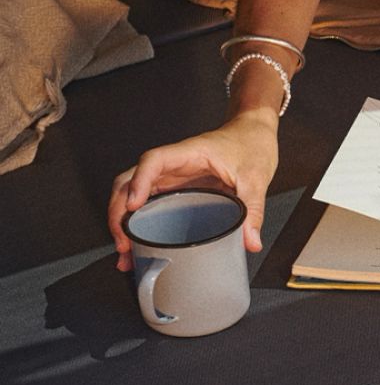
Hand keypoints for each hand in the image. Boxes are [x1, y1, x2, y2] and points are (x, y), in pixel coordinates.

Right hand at [108, 111, 279, 270]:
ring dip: (123, 220)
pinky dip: (139, 223)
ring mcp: (172, 176)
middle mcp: (174, 164)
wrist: (255, 133)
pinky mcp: (177, 188)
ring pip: (134, 193)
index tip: (132, 206)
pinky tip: (139, 245)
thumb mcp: (256, 178)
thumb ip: (253, 209)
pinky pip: (150, 203)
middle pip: (131, 180)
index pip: (153, 161)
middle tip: (124, 241)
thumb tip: (250, 241)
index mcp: (189, 153)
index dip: (139, 182)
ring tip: (127, 251)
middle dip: (119, 211)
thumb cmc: (251, 143)